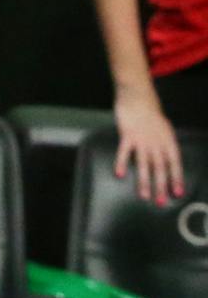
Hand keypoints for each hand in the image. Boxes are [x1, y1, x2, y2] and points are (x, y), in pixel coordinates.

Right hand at [114, 86, 186, 204]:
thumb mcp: (164, 129)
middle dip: (161, 185)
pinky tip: (120, 173)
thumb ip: (164, 144)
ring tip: (143, 195)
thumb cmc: (151, 113)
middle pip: (160, 167)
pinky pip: (124, 152)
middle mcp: (156, 142)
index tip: (177, 192)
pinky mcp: (127, 135)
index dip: (176, 178)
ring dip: (144, 181)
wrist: (138, 97)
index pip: (174, 163)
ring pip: (144, 164)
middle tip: (160, 200)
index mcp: (168, 141)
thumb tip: (165, 159)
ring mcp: (142, 140)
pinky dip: (122, 163)